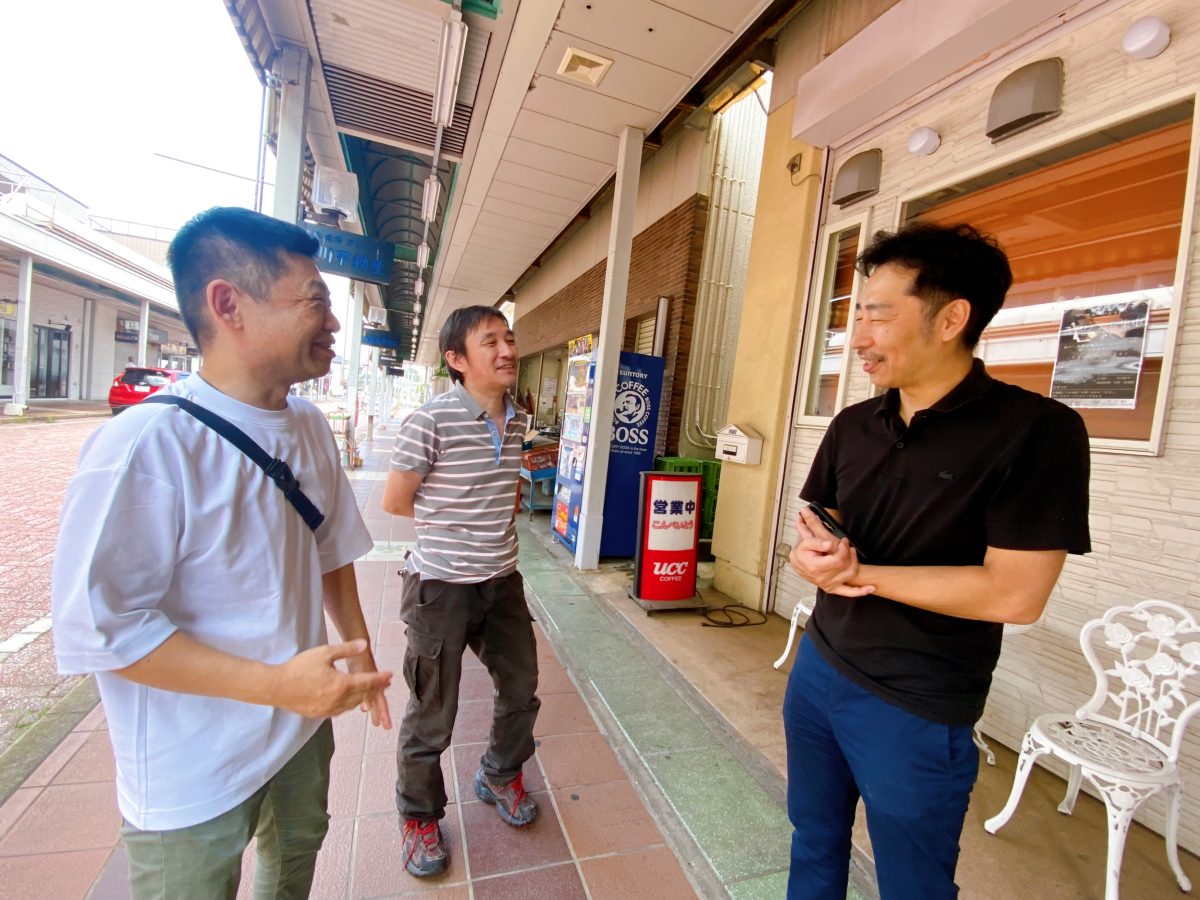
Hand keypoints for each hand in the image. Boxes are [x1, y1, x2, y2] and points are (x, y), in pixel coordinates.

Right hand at [271, 639, 392, 719]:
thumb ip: (346, 649)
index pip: (368, 682)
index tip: (390, 675)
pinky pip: (341, 710)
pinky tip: (349, 699)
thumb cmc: (300, 667)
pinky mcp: (320, 714)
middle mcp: (338, 700)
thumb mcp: (324, 653)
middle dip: (376, 688)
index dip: (380, 678)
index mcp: (342, 684)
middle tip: (385, 683)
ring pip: (353, 704)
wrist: (276, 687)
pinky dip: (349, 703)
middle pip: (363, 694)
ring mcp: (329, 709)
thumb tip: (365, 644)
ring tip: (370, 690)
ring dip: (363, 697)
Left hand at [346, 645, 393, 729]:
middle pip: (379, 702)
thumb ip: (368, 682)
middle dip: (382, 714)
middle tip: (385, 726)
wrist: (357, 648)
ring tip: (376, 721)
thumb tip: (372, 701)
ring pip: (373, 699)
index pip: (379, 701)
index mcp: (374, 685)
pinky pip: (367, 694)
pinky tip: (364, 707)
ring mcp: (369, 683)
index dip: (382, 712)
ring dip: (375, 709)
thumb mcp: (363, 671)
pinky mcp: (363, 681)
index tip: (382, 724)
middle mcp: (373, 684)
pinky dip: (367, 702)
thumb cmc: (359, 658)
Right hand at [789, 508, 874, 597]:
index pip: (838, 560)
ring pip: (850, 575)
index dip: (843, 549)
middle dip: (848, 552)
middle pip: (845, 566)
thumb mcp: (805, 543)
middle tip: (846, 544)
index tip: (843, 541)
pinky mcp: (833, 589)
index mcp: (816, 567)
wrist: (798, 564)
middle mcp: (823, 579)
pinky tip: (871, 588)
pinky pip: (848, 593)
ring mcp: (829, 585)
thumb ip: (817, 542)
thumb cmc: (802, 554)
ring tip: (852, 553)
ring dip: (855, 563)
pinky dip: (861, 591)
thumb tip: (830, 544)